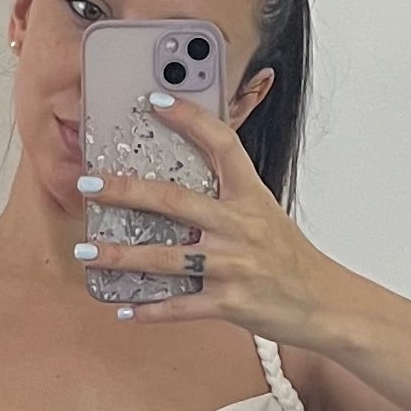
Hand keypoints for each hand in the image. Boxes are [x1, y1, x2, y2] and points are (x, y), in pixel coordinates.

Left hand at [75, 89, 336, 345]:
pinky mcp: (230, 302)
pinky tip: (126, 309)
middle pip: (173, 200)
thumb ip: (228, 197)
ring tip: (87, 252)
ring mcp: (233, 265)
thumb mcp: (265, 214)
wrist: (323, 303)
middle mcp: (240, 226)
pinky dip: (150, 310)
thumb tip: (177, 187)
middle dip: (125, 191)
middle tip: (88, 185)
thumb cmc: (289, 258)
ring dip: (121, 256)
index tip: (155, 101)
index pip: (221, 143)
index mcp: (250, 196)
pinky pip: (181, 306)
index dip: (189, 118)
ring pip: (166, 257)